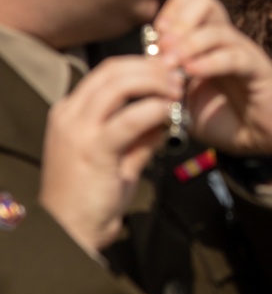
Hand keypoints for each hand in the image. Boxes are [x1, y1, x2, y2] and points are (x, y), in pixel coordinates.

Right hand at [40, 57, 183, 251]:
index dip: (143, 64)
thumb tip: (166, 116)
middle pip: (114, 70)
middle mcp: (70, 114)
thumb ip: (141, 135)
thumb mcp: (120, 156)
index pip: (109, 71)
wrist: (71, 230)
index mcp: (72, 112)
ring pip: (119, 85)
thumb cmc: (93, 196)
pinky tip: (169, 113)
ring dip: (155, 82)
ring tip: (177, 90)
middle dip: (152, 67)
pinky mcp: (93, 149)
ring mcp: (78, 130)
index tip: (171, 69)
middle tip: (179, 76)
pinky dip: (154, 109)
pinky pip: (129, 119)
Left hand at [153, 0, 271, 155]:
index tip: (155, 35)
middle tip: (162, 45)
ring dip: (188, 44)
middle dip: (178, 18)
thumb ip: (165, 84)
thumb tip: (141, 70)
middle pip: (204, 1)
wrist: (262, 140)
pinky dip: (209, 62)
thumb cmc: (225, 118)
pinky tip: (192, 72)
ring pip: (216, 29)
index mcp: (206, 42)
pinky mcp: (259, 71)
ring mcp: (243, 53)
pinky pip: (234, 57)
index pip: (191, 0)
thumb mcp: (185, 101)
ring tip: (171, 63)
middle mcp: (225, 41)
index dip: (170, 9)